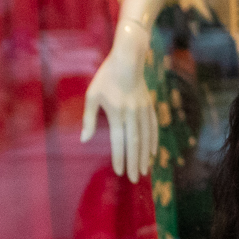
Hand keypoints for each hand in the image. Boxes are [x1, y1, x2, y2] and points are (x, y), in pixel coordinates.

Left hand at [81, 33, 158, 182]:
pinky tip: (152, 153)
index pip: (118, 141)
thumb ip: (89, 119)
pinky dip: (153, 142)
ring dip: (145, 156)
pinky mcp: (150, 107)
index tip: (120, 172)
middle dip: (135, 163)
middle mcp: (132, 114)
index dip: (119, 157)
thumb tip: (84, 140)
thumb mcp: (93, 95)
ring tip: (144, 170)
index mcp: (116, 113)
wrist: (128, 60)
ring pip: (146, 138)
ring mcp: (143, 111)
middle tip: (135, 178)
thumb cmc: (106, 78)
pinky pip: (153, 128)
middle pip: (135, 143)